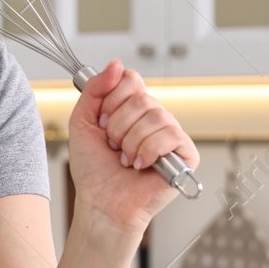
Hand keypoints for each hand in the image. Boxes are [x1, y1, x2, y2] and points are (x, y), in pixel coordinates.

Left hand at [67, 59, 198, 234]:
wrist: (101, 203)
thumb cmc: (93, 170)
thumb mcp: (82, 122)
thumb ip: (95, 89)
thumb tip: (117, 64)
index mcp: (134, 109)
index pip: (131, 80)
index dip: (112, 101)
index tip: (103, 123)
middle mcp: (155, 119)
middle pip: (142, 98)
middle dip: (118, 126)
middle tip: (114, 146)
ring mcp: (172, 136)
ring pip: (155, 116)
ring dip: (131, 142)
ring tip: (126, 159)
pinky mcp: (186, 155)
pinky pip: (171, 135)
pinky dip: (149, 151)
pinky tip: (141, 165)